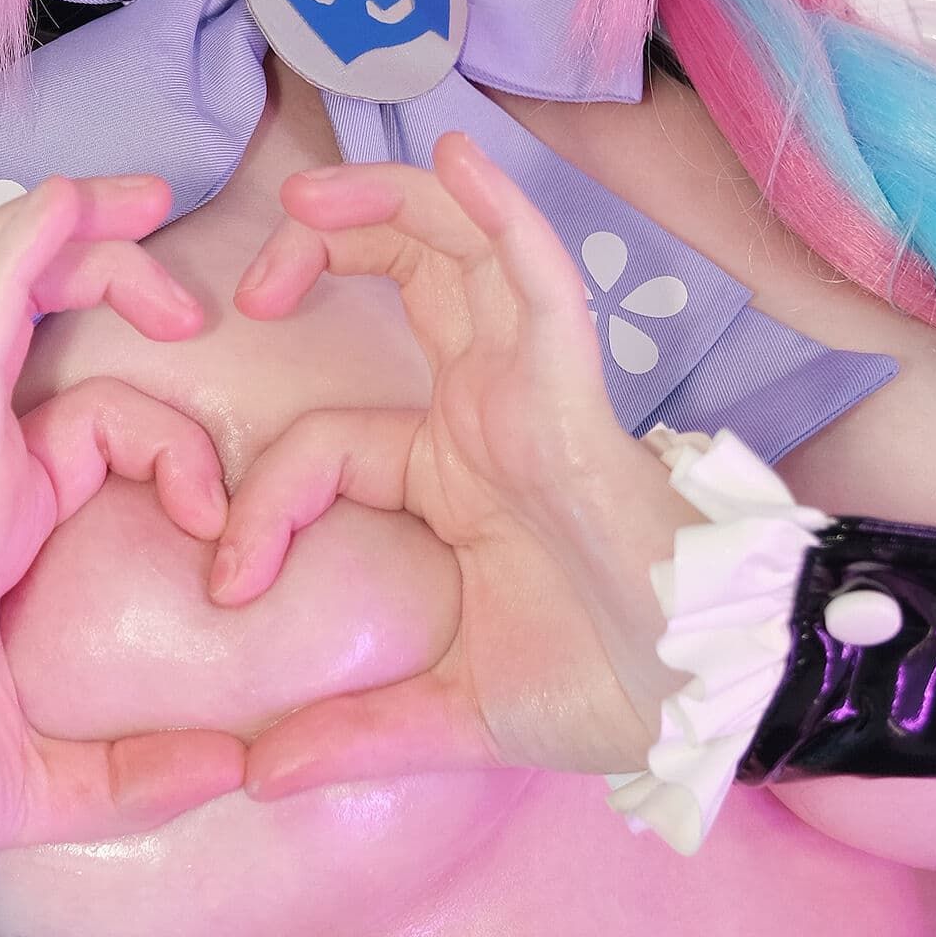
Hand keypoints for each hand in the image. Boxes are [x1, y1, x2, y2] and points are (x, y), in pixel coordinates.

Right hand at [0, 175, 244, 856]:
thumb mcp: (52, 778)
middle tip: (169, 230)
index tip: (215, 525)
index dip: (170, 442)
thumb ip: (144, 773)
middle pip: (7, 303)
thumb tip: (237, 768)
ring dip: (63, 226)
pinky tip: (71, 207)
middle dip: (89, 248)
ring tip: (144, 201)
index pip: (83, 416)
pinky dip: (27, 251)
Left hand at [222, 130, 684, 795]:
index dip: (262, 500)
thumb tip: (253, 777)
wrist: (707, 704)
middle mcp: (490, 412)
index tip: (228, 583)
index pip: (328, 443)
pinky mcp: (574, 394)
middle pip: (408, 282)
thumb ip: (355, 731)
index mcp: (455, 471)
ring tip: (309, 191)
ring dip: (387, 205)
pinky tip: (458, 159)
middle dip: (328, 248)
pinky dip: (500, 216)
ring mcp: (534, 393)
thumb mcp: (452, 712)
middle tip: (255, 282)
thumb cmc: (607, 692)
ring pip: (461, 255)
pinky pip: (539, 284)